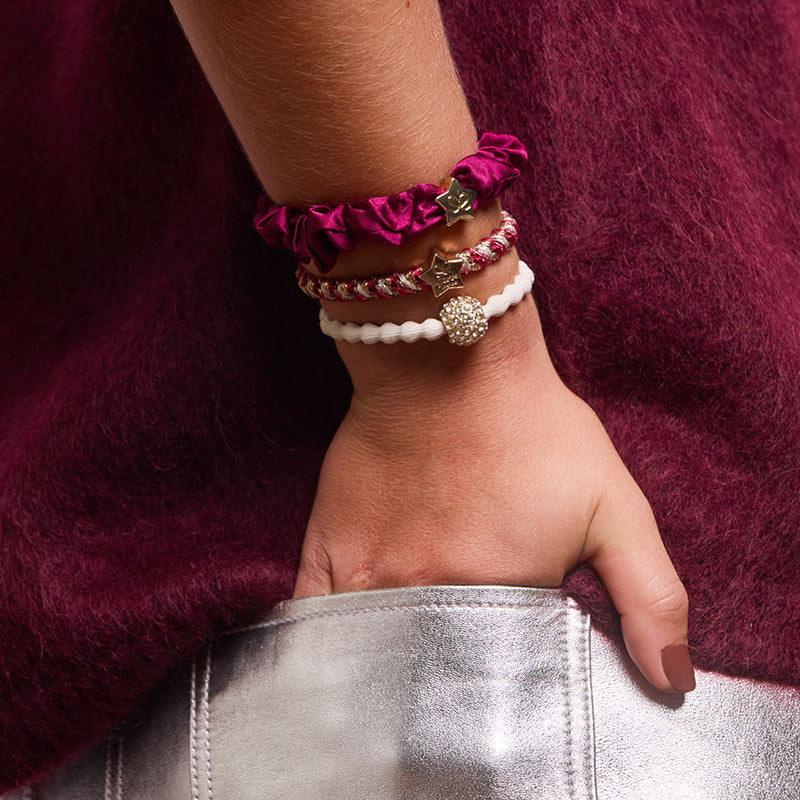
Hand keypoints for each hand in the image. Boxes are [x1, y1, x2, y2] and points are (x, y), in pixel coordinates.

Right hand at [292, 275, 693, 694]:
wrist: (448, 359)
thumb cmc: (533, 426)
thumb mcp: (616, 505)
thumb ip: (651, 597)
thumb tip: (670, 682)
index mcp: (501, 597)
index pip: (506, 685)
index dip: (516, 684)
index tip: (520, 666)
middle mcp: (428, 596)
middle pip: (438, 678)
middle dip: (459, 686)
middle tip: (471, 663)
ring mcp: (371, 577)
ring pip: (378, 662)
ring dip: (397, 675)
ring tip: (416, 666)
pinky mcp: (329, 551)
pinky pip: (317, 624)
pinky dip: (330, 652)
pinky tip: (348, 660)